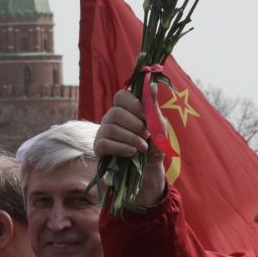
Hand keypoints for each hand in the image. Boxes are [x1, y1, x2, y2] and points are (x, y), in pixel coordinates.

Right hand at [93, 89, 167, 208]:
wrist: (150, 172)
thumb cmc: (154, 146)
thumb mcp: (159, 127)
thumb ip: (153, 107)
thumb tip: (152, 84)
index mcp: (126, 110)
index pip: (121, 96)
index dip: (133, 104)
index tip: (146, 116)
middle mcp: (111, 118)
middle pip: (115, 112)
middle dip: (134, 125)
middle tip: (146, 135)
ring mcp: (103, 133)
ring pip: (110, 128)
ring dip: (130, 138)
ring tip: (143, 148)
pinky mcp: (99, 148)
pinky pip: (104, 143)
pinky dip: (120, 147)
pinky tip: (132, 153)